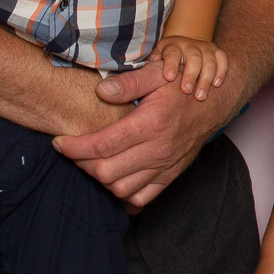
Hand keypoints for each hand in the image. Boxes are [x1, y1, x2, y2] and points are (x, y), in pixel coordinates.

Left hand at [53, 65, 234, 207]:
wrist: (214, 104)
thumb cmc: (182, 87)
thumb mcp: (157, 75)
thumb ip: (129, 82)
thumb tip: (101, 90)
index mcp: (151, 124)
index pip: (102, 145)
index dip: (74, 147)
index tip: (59, 142)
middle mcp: (158, 149)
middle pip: (106, 172)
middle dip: (81, 164)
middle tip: (72, 151)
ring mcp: (164, 166)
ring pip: (120, 189)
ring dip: (99, 180)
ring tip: (91, 163)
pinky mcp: (169, 176)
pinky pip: (141, 198)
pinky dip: (122, 195)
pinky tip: (112, 180)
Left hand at [152, 35, 227, 100]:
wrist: (184, 47)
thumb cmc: (167, 60)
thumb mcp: (156, 59)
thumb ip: (151, 66)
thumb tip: (145, 72)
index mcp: (173, 46)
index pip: (172, 53)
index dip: (171, 64)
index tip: (169, 77)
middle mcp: (190, 45)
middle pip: (193, 58)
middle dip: (191, 75)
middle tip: (186, 91)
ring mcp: (205, 48)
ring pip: (209, 61)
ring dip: (206, 79)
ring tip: (200, 96)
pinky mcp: (217, 52)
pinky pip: (222, 60)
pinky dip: (221, 72)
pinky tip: (216, 84)